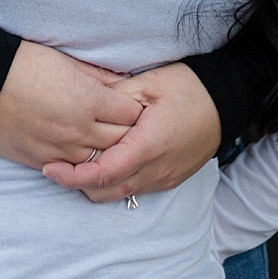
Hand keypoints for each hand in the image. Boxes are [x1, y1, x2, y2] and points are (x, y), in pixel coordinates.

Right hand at [0, 40, 144, 168]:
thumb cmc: (24, 64)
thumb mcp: (69, 62)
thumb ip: (101, 77)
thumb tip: (126, 86)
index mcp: (89, 101)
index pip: (133, 115)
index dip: (137, 110)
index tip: (135, 106)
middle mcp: (78, 130)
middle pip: (122, 141)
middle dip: (129, 133)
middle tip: (128, 126)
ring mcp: (59, 149)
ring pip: (100, 161)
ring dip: (106, 151)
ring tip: (107, 140)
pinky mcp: (41, 161)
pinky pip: (72, 169)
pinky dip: (81, 162)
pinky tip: (82, 151)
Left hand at [42, 62, 222, 204]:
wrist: (227, 101)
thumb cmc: (189, 87)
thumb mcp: (148, 83)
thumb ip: (113, 96)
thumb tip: (82, 103)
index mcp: (148, 146)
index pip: (100, 175)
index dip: (70, 176)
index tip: (50, 168)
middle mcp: (156, 170)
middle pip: (104, 192)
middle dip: (76, 184)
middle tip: (57, 166)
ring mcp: (164, 178)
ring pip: (119, 195)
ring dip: (96, 185)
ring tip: (80, 164)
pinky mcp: (170, 179)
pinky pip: (135, 190)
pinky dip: (115, 182)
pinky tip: (108, 162)